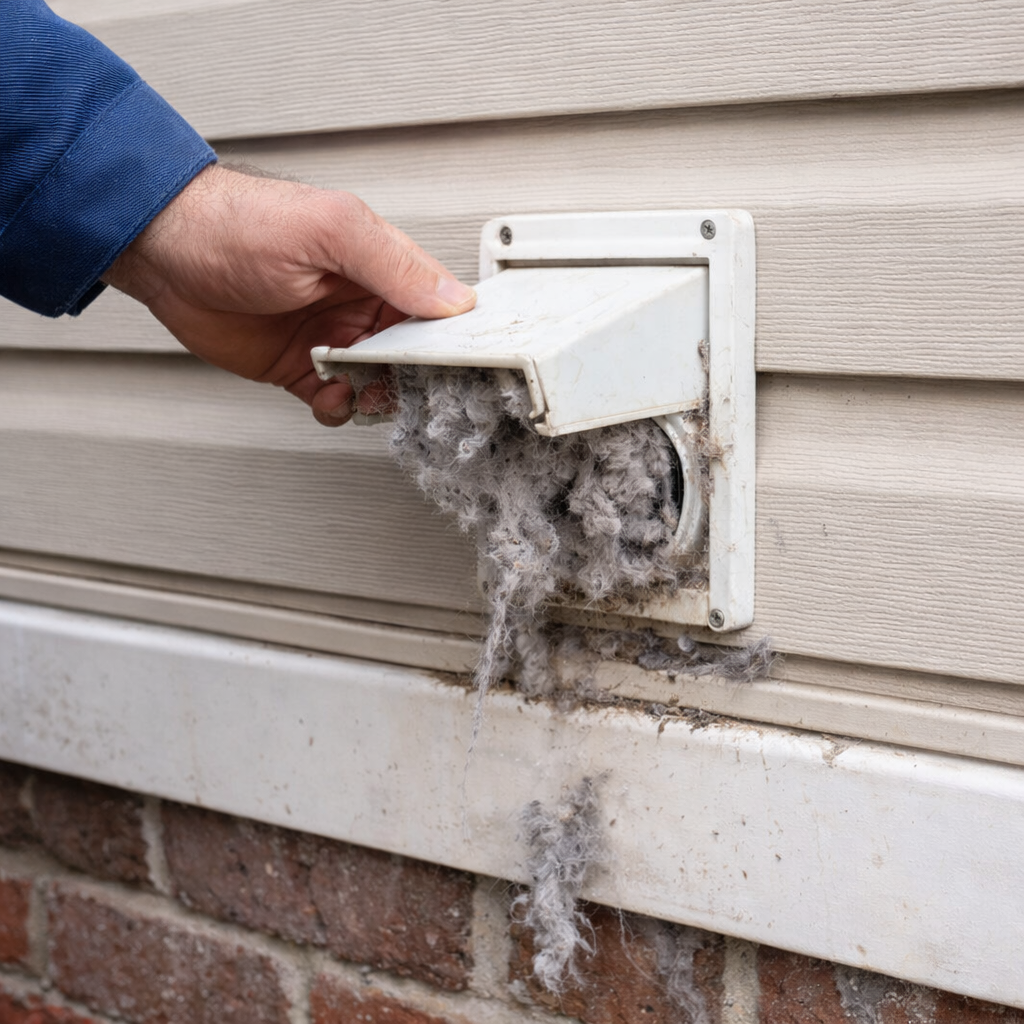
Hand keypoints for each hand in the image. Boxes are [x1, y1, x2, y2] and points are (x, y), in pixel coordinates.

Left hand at [103, 163, 475, 424]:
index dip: (452, 339)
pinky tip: (328, 396)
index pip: (437, 308)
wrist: (163, 250)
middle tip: (402, 386)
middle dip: (414, 377)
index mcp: (379, 264)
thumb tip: (453, 298)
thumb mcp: (328, 232)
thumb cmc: (238, 223)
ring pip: (380, 383)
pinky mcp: (300, 367)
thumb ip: (393, 265)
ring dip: (378, 397)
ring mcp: (332, 337)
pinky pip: (338, 400)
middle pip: (414, 354)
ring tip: (359, 392)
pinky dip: (340, 408)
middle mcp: (361, 302)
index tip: (457, 366)